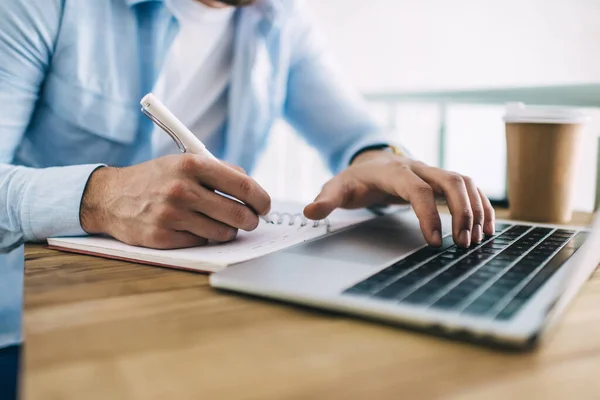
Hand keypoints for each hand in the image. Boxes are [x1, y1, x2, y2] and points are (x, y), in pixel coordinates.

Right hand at [80, 154, 270, 248]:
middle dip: (251, 220)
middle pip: (238, 213)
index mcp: (192, 165)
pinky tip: (193, 228)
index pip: (242, 184)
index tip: (265, 206)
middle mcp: (182, 189)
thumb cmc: (156, 179)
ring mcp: (172, 215)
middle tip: (251, 220)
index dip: (261, 198)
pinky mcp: (163, 237)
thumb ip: (219, 171)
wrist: (111, 196)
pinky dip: (204, 237)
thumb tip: (254, 191)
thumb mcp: (184, 162)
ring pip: (224, 232)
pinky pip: (202, 242)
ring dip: (228, 230)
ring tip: (219, 222)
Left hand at [303, 150, 494, 247]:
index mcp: (393, 172)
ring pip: (464, 182)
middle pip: (451, 180)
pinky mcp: (441, 181)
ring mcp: (432, 172)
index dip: (428, 215)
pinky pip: (469, 188)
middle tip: (463, 244)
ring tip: (476, 241)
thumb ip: (325, 200)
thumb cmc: (354, 180)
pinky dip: (482, 206)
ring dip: (476, 210)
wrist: (369, 163)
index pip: (417, 190)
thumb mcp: (336, 188)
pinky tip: (487, 229)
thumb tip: (309, 212)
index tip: (435, 242)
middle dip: (462, 211)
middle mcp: (418, 168)